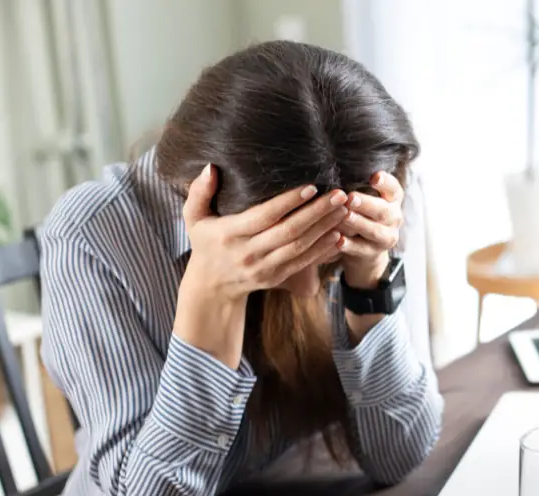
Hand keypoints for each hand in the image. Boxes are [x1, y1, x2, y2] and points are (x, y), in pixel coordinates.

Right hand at [173, 164, 347, 366]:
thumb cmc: (205, 243)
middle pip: (289, 232)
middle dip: (317, 213)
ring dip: (325, 229)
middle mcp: (249, 253)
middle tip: (339, 195)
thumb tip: (211, 167)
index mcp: (230, 234)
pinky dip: (323, 250)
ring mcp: (264, 268)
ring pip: (300, 247)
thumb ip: (199, 192)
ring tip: (344, 210)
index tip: (311, 187)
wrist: (211, 286)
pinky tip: (339, 235)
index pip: (264, 216)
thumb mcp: (194, 218)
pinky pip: (303, 263)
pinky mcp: (276, 277)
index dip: (289, 202)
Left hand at [338, 171, 403, 288]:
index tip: (374, 176)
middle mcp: (394, 217)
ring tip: (344, 217)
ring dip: (359, 223)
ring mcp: (386, 237)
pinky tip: (338, 240)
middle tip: (350, 198)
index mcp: (393, 199)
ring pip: (375, 231)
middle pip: (383, 210)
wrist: (367, 247)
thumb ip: (356, 186)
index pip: (393, 188)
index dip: (385, 182)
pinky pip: (362, 249)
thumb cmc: (361, 213)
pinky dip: (350, 245)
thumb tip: (334, 171)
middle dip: (366, 204)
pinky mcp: (375, 253)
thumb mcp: (364, 198)